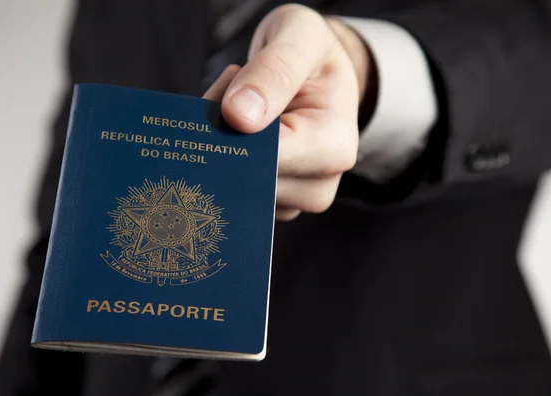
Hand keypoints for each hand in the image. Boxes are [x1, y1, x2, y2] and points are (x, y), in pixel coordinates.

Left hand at [204, 4, 372, 219]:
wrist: (320, 76)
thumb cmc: (315, 55)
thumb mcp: (302, 36)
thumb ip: (274, 70)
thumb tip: (239, 117)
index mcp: (333, 147)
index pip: (265, 159)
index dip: (233, 132)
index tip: (226, 98)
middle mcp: (319, 184)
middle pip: (245, 177)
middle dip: (222, 136)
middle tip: (231, 89)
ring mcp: (294, 199)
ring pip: (232, 187)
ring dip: (218, 143)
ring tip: (238, 101)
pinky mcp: (273, 202)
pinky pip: (232, 191)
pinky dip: (222, 156)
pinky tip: (235, 126)